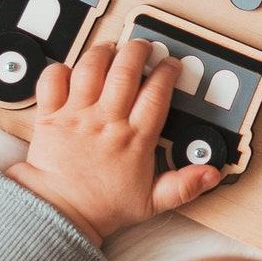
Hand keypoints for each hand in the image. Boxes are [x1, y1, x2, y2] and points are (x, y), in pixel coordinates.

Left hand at [4, 40, 222, 245]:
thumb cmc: (101, 207)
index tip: (171, 65)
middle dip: (138, 51)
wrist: (59, 213)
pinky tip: (71, 70)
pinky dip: (60, 69)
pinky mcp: (50, 116)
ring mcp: (77, 116)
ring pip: (91, 68)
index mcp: (134, 139)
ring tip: (111, 50)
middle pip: (126, 70)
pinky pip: (53, 80)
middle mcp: (107, 121)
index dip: (167, 72)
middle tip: (143, 47)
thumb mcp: (152, 202)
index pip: (157, 92)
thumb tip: (211, 175)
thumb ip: (184, 186)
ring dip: (103, 52)